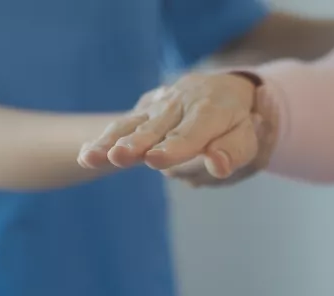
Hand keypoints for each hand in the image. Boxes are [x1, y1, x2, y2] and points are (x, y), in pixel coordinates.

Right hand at [78, 73, 273, 183]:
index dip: (174, 147)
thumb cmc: (237, 124)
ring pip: (133, 125)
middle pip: (156, 128)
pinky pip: (123, 125)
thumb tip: (219, 166)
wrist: (222, 90)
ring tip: (91, 158)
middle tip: (119, 156)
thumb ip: (233, 152)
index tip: (155, 159)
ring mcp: (158, 106)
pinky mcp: (144, 110)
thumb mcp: (247, 139)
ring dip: (112, 142)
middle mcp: (180, 104)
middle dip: (137, 143)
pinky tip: (86, 156)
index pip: (191, 133)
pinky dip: (104, 139)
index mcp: (210, 110)